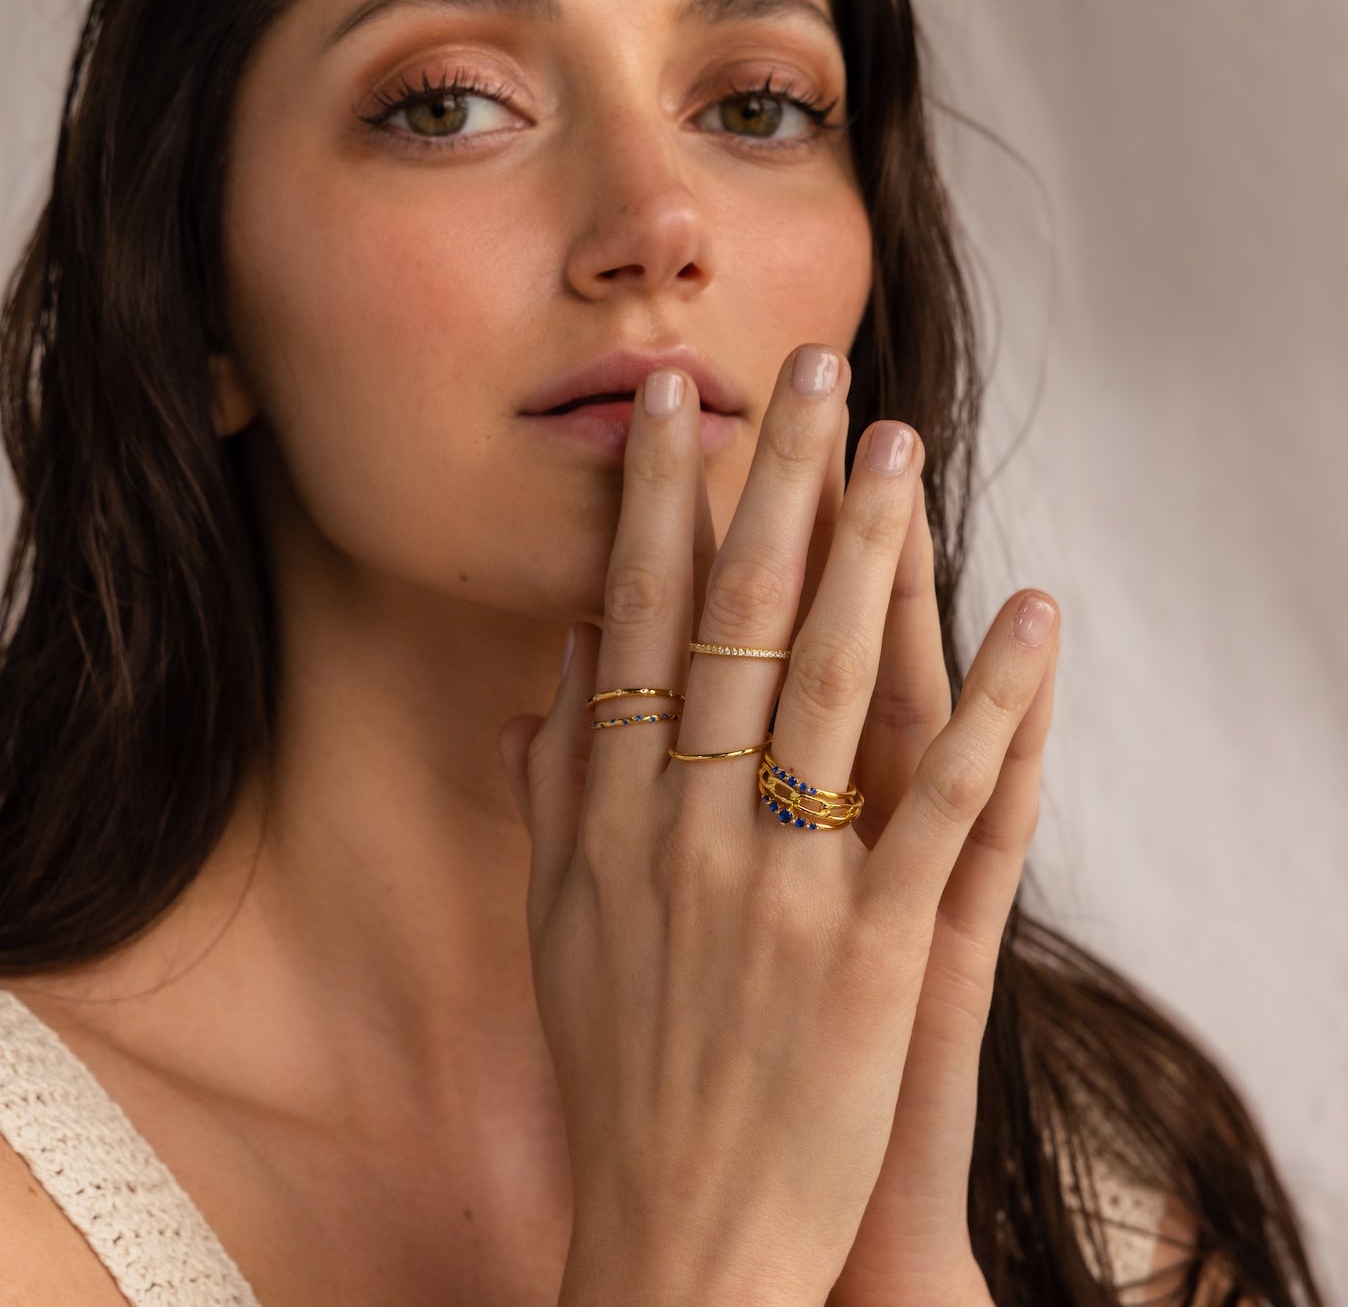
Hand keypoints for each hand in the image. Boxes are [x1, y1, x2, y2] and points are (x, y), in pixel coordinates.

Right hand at [498, 345, 1058, 1304]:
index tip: (676, 405)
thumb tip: (567, 662)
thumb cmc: (618, 1066)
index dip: (660, 504)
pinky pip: (945, 804)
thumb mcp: (558, 920)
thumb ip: (557, 786)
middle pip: (736, 622)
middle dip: (774, 482)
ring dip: (874, 552)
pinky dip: (997, 703)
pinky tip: (1031, 611)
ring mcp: (782, 887)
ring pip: (833, 683)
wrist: (679, 1232)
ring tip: (901, 446)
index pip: (636, 622)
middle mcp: (685, 829)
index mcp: (606, 817)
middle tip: (808, 369)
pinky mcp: (877, 954)